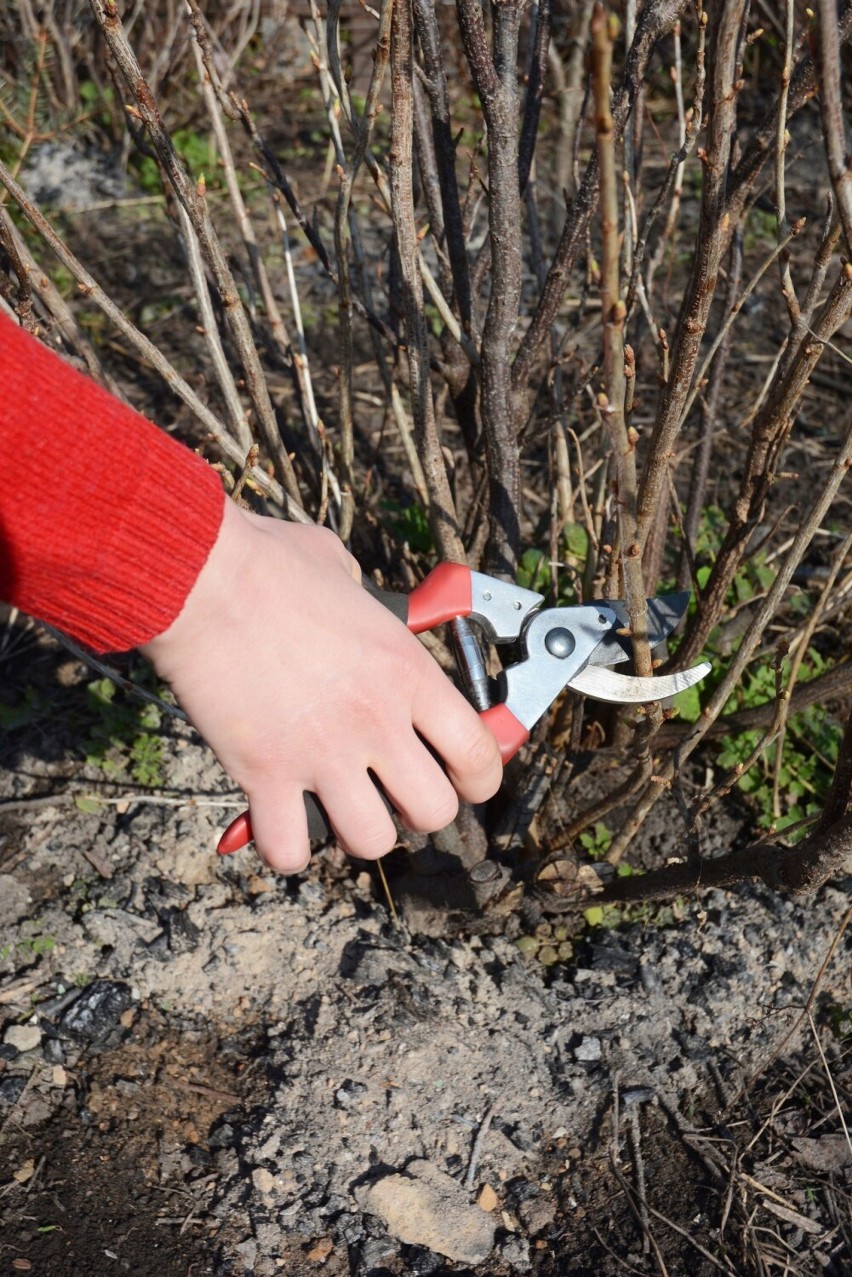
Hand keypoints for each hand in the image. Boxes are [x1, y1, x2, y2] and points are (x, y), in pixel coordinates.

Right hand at [141, 500, 502, 871]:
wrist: (202, 579)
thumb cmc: (269, 564)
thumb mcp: (345, 572)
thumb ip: (369, 605)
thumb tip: (360, 603)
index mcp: (406, 672)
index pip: (478, 753)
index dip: (479, 778)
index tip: (465, 779)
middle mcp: (374, 721)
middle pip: (434, 811)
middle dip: (417, 810)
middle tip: (392, 790)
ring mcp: (321, 754)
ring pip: (371, 841)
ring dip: (357, 831)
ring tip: (337, 806)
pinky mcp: (264, 774)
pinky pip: (290, 849)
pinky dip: (287, 848)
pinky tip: (280, 822)